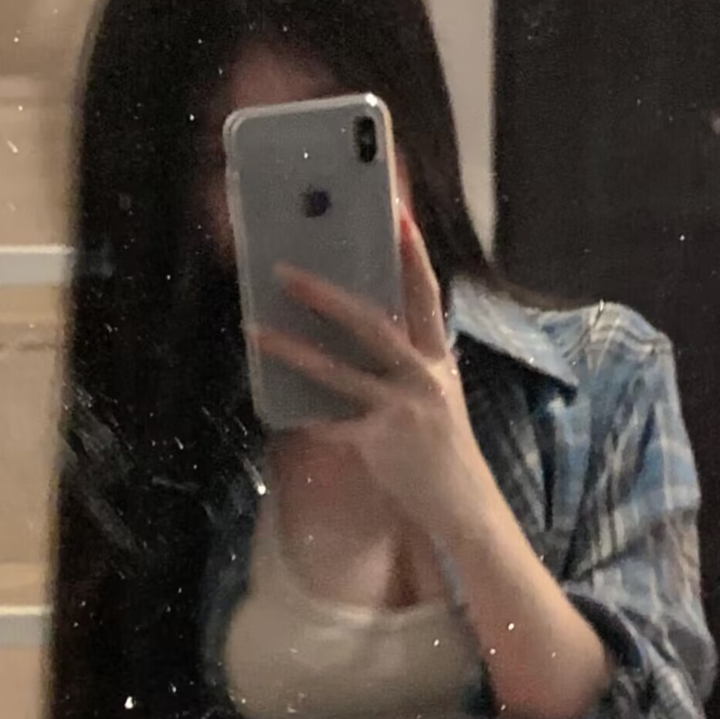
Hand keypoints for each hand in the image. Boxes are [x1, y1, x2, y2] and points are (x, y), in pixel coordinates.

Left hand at [250, 211, 490, 531]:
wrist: (464, 506)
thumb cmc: (444, 449)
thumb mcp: (437, 397)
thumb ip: (408, 364)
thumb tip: (363, 328)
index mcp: (439, 360)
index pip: (425, 294)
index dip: (411, 252)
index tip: (395, 212)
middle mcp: (424, 377)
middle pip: (371, 322)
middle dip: (325, 295)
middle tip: (285, 271)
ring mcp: (402, 409)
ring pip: (338, 371)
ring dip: (292, 349)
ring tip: (255, 330)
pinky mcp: (381, 442)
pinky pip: (331, 423)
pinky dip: (305, 415)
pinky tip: (276, 407)